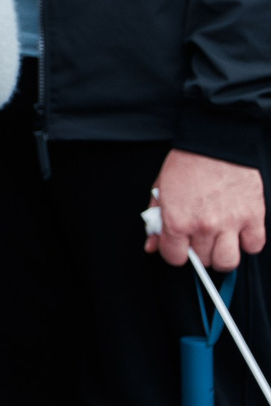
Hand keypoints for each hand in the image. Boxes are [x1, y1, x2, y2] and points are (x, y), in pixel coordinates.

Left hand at [147, 149, 265, 272]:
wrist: (215, 143)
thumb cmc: (187, 164)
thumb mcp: (160, 190)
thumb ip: (155, 221)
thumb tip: (152, 245)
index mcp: (177, 220)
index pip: (174, 258)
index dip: (175, 252)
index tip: (179, 245)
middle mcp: (204, 226)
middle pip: (202, 261)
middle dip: (198, 252)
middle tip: (199, 237)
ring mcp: (230, 224)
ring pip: (228, 262)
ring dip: (222, 255)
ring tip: (218, 241)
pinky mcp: (253, 217)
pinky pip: (254, 246)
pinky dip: (247, 243)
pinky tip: (238, 232)